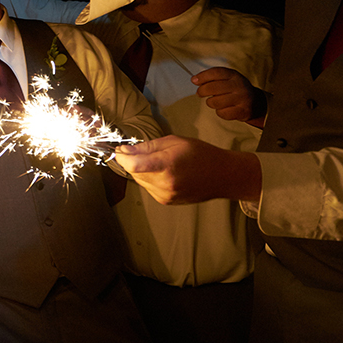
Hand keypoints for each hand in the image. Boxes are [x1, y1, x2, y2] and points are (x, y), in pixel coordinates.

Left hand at [113, 135, 260, 204]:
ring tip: (157, 161)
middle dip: (132, 161)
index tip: (120, 150)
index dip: (122, 157)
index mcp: (167, 166)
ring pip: (139, 180)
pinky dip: (149, 178)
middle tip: (138, 151)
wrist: (222, 176)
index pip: (133, 165)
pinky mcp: (165, 201)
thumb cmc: (201, 155)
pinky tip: (163, 172)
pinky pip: (148, 187)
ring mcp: (165, 195)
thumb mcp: (174, 142)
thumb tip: (125, 150)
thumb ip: (147, 147)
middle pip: (134, 172)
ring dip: (141, 170)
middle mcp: (165, 184)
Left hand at [192, 67, 267, 126]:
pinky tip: (225, 109)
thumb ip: (212, 78)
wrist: (256, 102)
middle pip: (212, 88)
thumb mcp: (227, 79)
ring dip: (211, 102)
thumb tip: (195, 80)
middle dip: (202, 91)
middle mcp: (239, 85)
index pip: (216, 73)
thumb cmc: (235, 89)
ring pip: (215, 102)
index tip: (194, 80)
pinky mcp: (243, 111)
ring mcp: (242, 98)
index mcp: (234, 75)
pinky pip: (222, 113)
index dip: (203, 76)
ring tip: (216, 101)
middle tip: (200, 93)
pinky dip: (220, 112)